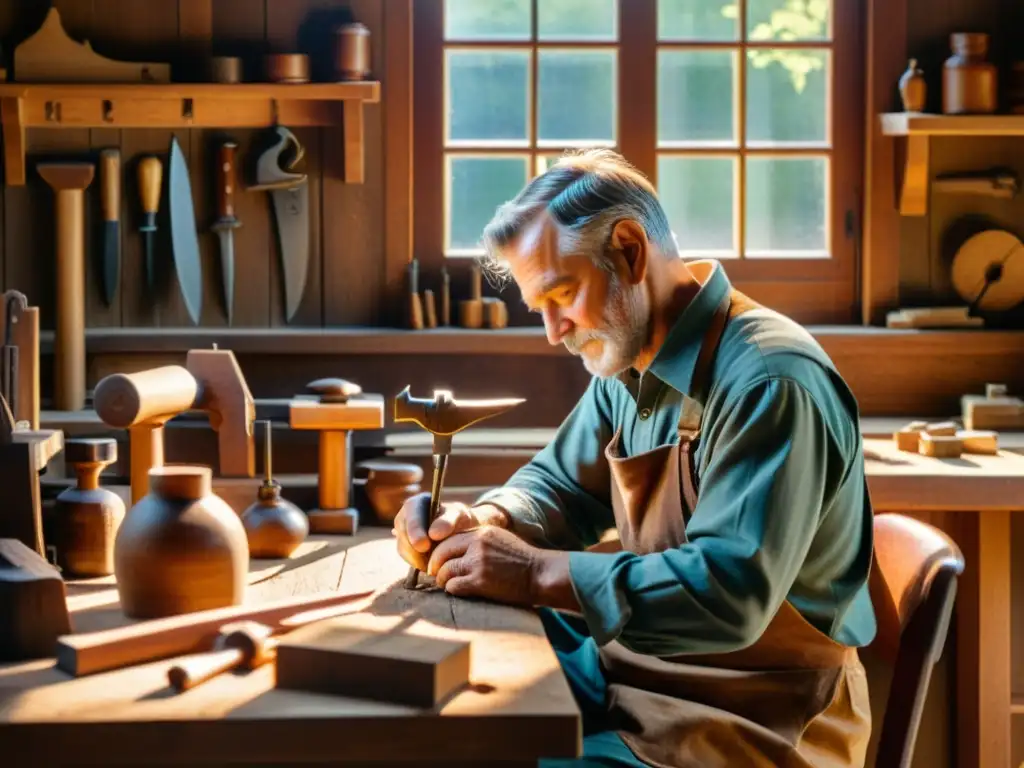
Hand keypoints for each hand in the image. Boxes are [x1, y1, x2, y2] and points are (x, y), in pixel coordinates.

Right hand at [392, 493, 507, 571]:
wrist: (461, 532)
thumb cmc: (460, 519)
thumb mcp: (459, 515)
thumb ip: (448, 520)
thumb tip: (433, 534)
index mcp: (416, 504)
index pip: (410, 517)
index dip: (415, 532)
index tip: (424, 546)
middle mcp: (404, 517)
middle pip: (403, 534)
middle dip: (414, 549)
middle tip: (429, 562)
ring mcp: (402, 533)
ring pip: (403, 549)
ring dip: (418, 558)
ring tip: (435, 561)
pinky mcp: (404, 548)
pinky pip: (408, 559)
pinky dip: (419, 563)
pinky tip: (432, 564)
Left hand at [425, 526, 543, 604]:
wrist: (540, 574)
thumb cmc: (521, 561)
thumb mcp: (499, 540)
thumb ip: (477, 541)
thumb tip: (453, 550)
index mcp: (481, 532)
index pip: (448, 538)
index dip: (439, 551)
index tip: (437, 561)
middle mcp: (477, 544)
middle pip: (441, 553)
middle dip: (435, 566)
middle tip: (436, 574)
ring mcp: (478, 562)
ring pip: (445, 571)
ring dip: (443, 580)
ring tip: (448, 584)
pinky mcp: (480, 581)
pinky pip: (453, 586)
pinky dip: (452, 590)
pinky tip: (459, 591)